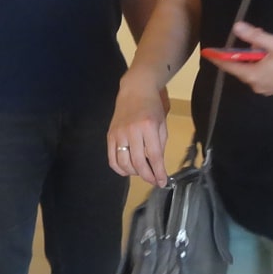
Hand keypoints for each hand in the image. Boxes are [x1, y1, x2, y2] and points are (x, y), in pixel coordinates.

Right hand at [108, 73, 170, 187]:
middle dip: (147, 176)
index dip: (158, 172)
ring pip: (124, 163)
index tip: (162, 182)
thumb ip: (160, 145)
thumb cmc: (152, 106)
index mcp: (148, 127)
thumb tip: (157, 166)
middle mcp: (132, 131)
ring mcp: (119, 134)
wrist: (135, 90)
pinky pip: (112, 159)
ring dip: (134, 173)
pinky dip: (119, 169)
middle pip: (138, 162)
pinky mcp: (110, 135)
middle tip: (153, 180)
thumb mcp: (162, 124)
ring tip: (142, 172)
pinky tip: (127, 170)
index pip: (154, 156)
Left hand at [216, 22, 272, 96]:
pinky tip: (272, 58)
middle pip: (241, 69)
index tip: (207, 52)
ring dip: (253, 59)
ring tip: (262, 45)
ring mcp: (268, 89)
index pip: (228, 66)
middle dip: (240, 54)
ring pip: (253, 72)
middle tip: (247, 38)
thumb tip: (236, 27)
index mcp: (252, 75)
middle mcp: (257, 85)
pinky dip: (261, 66)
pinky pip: (263, 76)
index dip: (218, 58)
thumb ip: (255, 36)